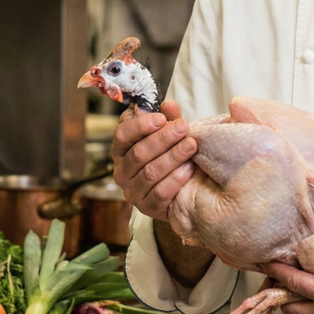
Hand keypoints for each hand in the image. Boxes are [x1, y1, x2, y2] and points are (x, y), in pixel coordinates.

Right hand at [111, 100, 197, 220]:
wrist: (180, 190)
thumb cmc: (170, 155)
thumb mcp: (170, 134)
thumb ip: (169, 118)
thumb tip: (169, 105)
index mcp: (122, 149)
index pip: (122, 135)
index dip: (141, 125)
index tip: (161, 118)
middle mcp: (122, 171)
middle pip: (139, 153)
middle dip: (163, 139)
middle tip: (184, 128)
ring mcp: (132, 191)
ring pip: (150, 172)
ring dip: (172, 157)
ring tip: (191, 146)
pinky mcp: (147, 207)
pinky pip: (159, 193)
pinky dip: (175, 180)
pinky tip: (189, 169)